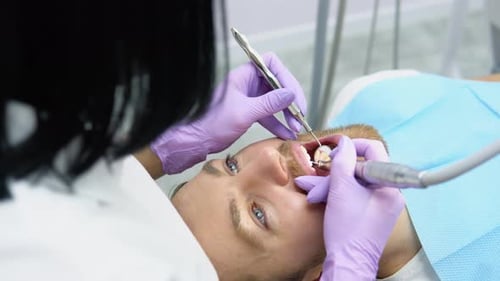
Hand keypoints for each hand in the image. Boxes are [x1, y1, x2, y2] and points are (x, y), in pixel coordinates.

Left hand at [151, 53, 305, 173]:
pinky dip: (278, 123)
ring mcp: (248, 98)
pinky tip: (287, 134)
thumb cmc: (212, 123)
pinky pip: (268, 115)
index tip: (294, 96)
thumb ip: (269, 103)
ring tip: (296, 127)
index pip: (271, 64)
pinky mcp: (248, 113)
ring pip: (275, 101)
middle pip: (277, 83)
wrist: (194, 141)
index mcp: (243, 75)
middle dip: (290, 99)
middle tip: (300, 114)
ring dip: (287, 114)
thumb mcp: (244, 113)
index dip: (286, 77)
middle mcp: (247, 83)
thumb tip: (290, 95)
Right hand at [295, 137, 404, 279]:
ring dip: (332, 185)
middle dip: (335, 172)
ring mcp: (381, 205)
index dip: (352, 146)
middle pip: (361, 169)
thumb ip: (343, 161)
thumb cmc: (347, 229)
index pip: (374, 150)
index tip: (334, 152)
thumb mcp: (341, 189)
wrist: (348, 262)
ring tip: (311, 191)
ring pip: (355, 183)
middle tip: (318, 176)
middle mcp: (389, 193)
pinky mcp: (371, 214)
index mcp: (388, 185)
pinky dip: (338, 195)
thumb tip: (344, 142)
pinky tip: (320, 197)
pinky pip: (355, 196)